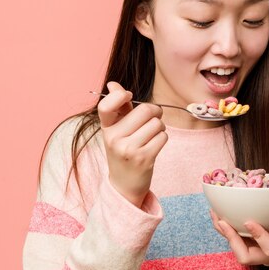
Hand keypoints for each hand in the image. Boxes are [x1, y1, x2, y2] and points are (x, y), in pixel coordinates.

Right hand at [97, 81, 167, 207]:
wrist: (124, 185)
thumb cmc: (123, 150)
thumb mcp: (116, 129)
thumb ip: (118, 106)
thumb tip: (113, 84)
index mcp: (106, 128)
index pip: (106, 105)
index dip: (119, 95)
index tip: (128, 96)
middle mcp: (114, 138)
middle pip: (145, 110)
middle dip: (154, 112)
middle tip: (152, 119)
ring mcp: (128, 149)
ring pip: (157, 123)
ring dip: (159, 127)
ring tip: (151, 135)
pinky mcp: (144, 159)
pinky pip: (162, 137)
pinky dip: (162, 138)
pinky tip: (154, 145)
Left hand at [210, 186, 268, 269]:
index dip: (259, 237)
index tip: (249, 221)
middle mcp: (267, 255)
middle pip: (245, 257)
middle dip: (232, 240)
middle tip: (223, 221)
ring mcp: (257, 253)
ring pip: (236, 249)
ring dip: (224, 233)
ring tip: (215, 212)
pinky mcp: (250, 248)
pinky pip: (235, 242)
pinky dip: (225, 229)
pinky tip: (217, 212)